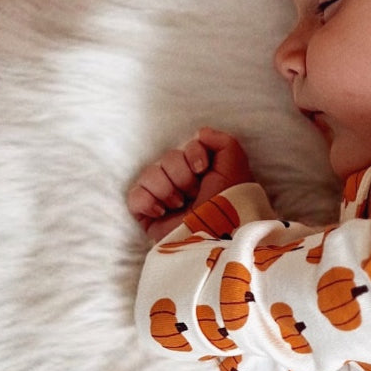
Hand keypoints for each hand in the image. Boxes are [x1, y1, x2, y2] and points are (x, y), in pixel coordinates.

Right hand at [127, 127, 253, 241]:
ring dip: (166, 188)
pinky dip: (146, 201)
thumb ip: (223, 142)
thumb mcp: (236, 167)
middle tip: (194, 194)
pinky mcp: (149, 216)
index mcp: (200, 173)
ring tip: (180, 206)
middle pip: (167, 159)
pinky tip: (162, 212)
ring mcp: (164, 200)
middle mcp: (181, 184)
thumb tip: (200, 133)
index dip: (192, 154)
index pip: (184, 147)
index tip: (202, 170)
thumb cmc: (231, 204)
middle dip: (181, 175)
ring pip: (149, 174)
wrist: (218, 237)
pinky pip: (134, 196)